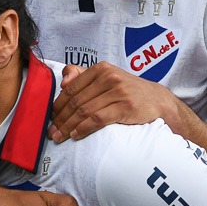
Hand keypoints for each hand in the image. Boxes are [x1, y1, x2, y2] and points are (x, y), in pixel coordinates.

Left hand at [48, 62, 183, 141]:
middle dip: (60, 118)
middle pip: (76, 101)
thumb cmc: (128, 91)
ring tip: (59, 136)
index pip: (71, 88)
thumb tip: (62, 82)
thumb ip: (83, 75)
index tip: (50, 117)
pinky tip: (76, 135)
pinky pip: (97, 119)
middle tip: (51, 131)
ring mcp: (118, 92)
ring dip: (68, 126)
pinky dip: (84, 128)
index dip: (58, 104)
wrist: (157, 101)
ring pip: (84, 111)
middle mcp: (109, 77)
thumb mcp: (107, 77)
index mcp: (101, 69)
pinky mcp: (125, 107)